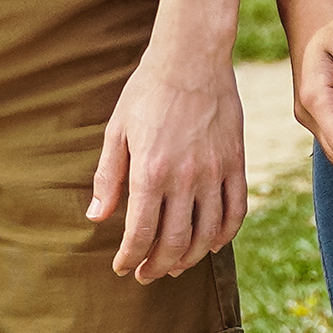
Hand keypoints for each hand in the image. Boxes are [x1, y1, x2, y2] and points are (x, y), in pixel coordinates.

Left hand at [90, 28, 249, 281]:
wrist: (191, 58)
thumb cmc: (146, 92)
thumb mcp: (116, 131)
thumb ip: (107, 177)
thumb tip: (96, 217)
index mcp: (149, 172)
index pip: (140, 234)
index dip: (130, 258)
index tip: (122, 268)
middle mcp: (184, 178)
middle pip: (175, 243)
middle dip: (157, 266)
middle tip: (146, 275)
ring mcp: (214, 172)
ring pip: (207, 234)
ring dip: (190, 258)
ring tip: (175, 266)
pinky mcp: (235, 163)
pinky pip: (235, 211)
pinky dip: (225, 235)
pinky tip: (213, 244)